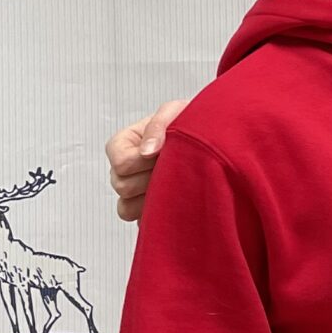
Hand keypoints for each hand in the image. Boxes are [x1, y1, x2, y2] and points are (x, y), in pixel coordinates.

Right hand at [107, 100, 190, 223]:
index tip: (162, 153)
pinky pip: (144, 221)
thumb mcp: (175, 111)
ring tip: (175, 181)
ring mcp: (134, 192)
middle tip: (174, 166)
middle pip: (122, 187)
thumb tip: (146, 151)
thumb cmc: (188, 122)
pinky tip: (176, 196)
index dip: (142, 161)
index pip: (119, 162)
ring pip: (127, 208)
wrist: (211, 137)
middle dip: (151, 177)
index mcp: (123, 144)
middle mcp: (124, 170)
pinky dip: (160, 212)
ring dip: (154, 196)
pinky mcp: (148, 209)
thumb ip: (158, 126)